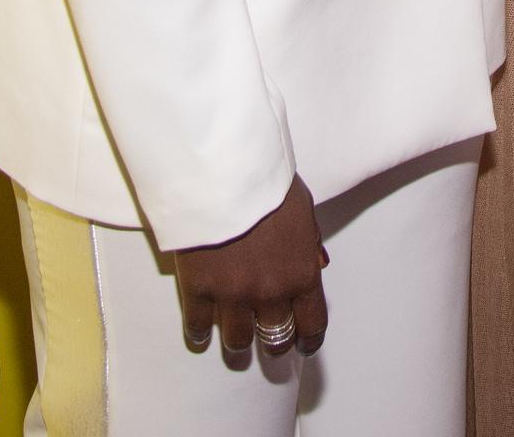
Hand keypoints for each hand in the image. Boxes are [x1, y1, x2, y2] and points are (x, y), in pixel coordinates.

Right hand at [174, 175, 328, 356]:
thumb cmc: (265, 179)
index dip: (309, 339)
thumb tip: (315, 265)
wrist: (223, 169)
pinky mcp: (198, 290)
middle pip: (276, 339)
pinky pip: (198, 327)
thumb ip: (309, 242)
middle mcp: (270, 292)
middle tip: (269, 338)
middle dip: (275, 341)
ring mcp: (232, 295)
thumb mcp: (302, 207)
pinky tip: (201, 332)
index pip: (312, 324)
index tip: (303, 344)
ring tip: (235, 337)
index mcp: (301, 272)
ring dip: (239, 342)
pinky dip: (199, 333)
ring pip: (238, 342)